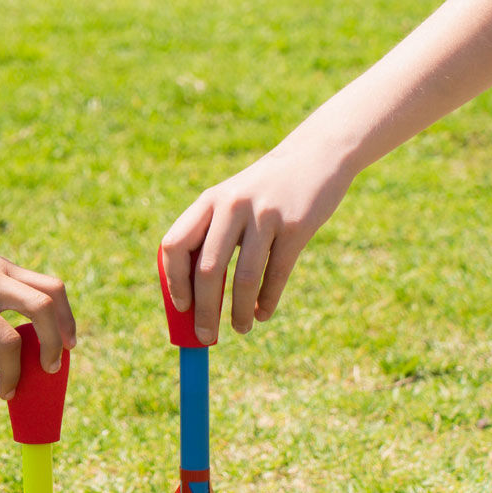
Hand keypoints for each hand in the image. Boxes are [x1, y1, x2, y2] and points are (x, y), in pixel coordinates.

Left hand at [160, 141, 353, 343]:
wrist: (317, 154)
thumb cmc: (265, 192)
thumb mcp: (231, 202)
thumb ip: (211, 238)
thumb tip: (195, 300)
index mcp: (208, 201)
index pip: (175, 245)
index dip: (174, 282)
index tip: (182, 308)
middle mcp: (232, 205)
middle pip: (207, 270)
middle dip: (204, 312)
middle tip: (206, 338)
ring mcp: (265, 214)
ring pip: (244, 277)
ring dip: (238, 312)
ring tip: (240, 329)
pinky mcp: (296, 225)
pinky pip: (276, 274)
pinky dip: (267, 301)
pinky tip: (261, 314)